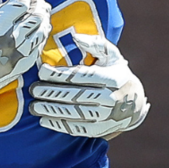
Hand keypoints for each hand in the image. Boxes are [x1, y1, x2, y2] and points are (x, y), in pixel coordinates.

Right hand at [0, 0, 50, 110]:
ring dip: (43, 18)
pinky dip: (42, 35)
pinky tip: (40, 31)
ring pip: (41, 30)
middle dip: (37, 2)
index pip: (20, 2)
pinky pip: (40, 47)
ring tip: (42, 10)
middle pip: (36, 15)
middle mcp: (14, 37)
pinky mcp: (23, 66)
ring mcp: (21, 53)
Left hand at [29, 34, 148, 138]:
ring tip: (34, 107)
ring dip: (52, 111)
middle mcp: (111, 98)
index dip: (60, 74)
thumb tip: (76, 37)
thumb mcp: (112, 56)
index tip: (41, 70)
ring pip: (76, 114)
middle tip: (33, 89)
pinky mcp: (101, 130)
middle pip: (77, 95)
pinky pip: (78, 129)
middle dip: (52, 93)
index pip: (82, 76)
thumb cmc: (116, 74)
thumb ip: (96, 44)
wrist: (135, 106)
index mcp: (112, 78)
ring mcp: (107, 116)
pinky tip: (45, 120)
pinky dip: (60, 125)